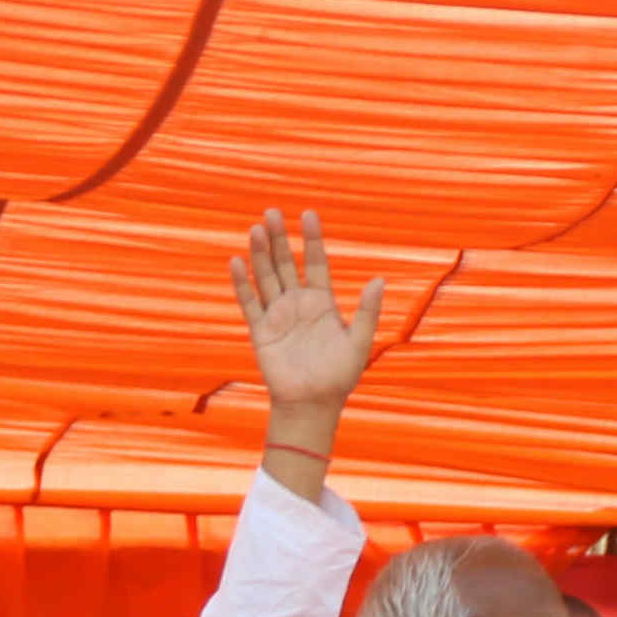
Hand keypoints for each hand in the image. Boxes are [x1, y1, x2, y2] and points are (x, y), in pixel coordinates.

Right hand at [228, 209, 382, 451]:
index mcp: (322, 303)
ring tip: (257, 228)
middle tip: (272, 212)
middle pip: (286, 263)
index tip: (309, 215)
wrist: (314, 403)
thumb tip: (380, 279)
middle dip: (280, 239)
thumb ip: (368, 311)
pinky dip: (242, 282)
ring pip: (266, 276)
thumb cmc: (341, 376)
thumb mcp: (360, 342)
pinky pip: (249, 301)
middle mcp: (298, 303)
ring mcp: (277, 314)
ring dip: (260, 253)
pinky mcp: (261, 329)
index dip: (312, 240)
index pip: (316, 263)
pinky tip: (237, 261)